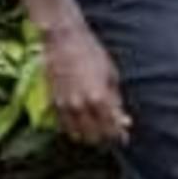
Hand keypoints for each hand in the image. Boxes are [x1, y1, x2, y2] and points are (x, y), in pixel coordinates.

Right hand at [44, 27, 129, 146]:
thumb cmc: (92, 54)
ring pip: (78, 135)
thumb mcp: (111, 75)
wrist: (64, 40)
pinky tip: (82, 122)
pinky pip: (64, 126)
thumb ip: (116, 100)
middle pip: (94, 136)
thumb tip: (124, 120)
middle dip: (105, 138)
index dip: (119, 136)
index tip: (124, 137)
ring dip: (89, 135)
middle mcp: (80, 106)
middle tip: (112, 133)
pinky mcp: (53, 103)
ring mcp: (64, 106)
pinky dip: (74, 128)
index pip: (111, 128)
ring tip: (98, 129)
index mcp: (99, 98)